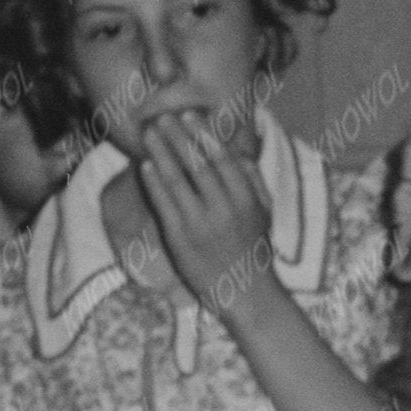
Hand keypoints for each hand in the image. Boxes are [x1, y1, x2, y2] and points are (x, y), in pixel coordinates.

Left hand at [125, 107, 276, 314]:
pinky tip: (145, 165)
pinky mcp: (181, 238)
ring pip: (177, 180)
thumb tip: (242, 154)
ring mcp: (200, 224)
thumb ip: (255, 183)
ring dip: (161, 153)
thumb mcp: (264, 215)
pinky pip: (165, 204)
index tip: (189, 116)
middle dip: (178, 137)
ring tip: (149, 133)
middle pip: (197, 164)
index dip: (203, 135)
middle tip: (163, 116)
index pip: (222, 159)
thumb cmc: (255, 252)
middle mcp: (224, 209)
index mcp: (246, 200)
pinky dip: (154, 182)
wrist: (247, 294)